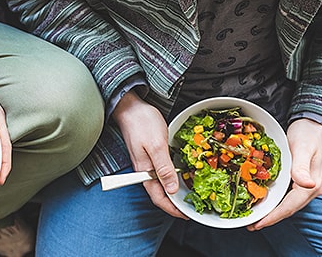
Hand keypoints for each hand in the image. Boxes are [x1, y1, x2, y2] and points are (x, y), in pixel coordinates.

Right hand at [112, 91, 187, 218]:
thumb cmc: (142, 123)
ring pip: (161, 183)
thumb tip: (172, 190)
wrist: (130, 107)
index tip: (186, 215)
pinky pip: (161, 172)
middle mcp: (144, 170)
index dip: (172, 209)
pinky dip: (172, 177)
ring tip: (189, 193)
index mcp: (144, 172)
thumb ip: (164, 168)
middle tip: (191, 207)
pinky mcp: (150, 155)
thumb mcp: (156, 146)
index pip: (158, 198)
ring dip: (174, 190)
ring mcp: (146, 163)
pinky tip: (180, 174)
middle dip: (174, 203)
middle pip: (160, 194)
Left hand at [248, 118, 321, 230]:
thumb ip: (301, 166)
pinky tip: (264, 199)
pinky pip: (287, 195)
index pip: (290, 206)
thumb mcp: (303, 147)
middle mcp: (312, 188)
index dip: (272, 217)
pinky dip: (275, 199)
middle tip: (249, 223)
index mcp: (312, 184)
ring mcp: (308, 184)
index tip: (256, 224)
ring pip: (288, 203)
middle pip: (288, 208)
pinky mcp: (302, 179)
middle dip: (269, 217)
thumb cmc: (309, 133)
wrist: (318, 123)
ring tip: (254, 215)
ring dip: (272, 210)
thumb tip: (307, 184)